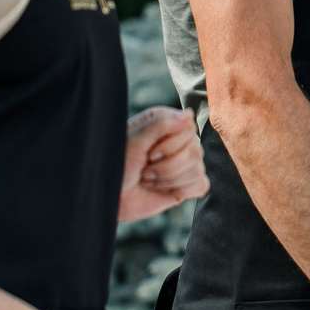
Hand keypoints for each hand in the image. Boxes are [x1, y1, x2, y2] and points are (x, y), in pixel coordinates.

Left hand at [119, 106, 205, 221]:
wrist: (108, 195)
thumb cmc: (115, 164)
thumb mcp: (134, 141)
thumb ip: (160, 124)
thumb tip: (189, 114)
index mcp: (166, 123)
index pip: (189, 129)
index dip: (171, 145)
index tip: (149, 154)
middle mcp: (178, 141)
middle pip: (196, 152)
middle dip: (168, 167)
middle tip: (145, 171)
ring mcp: (184, 163)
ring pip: (197, 170)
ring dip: (169, 180)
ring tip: (148, 180)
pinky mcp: (186, 184)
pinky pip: (201, 185)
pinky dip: (182, 190)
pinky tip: (162, 190)